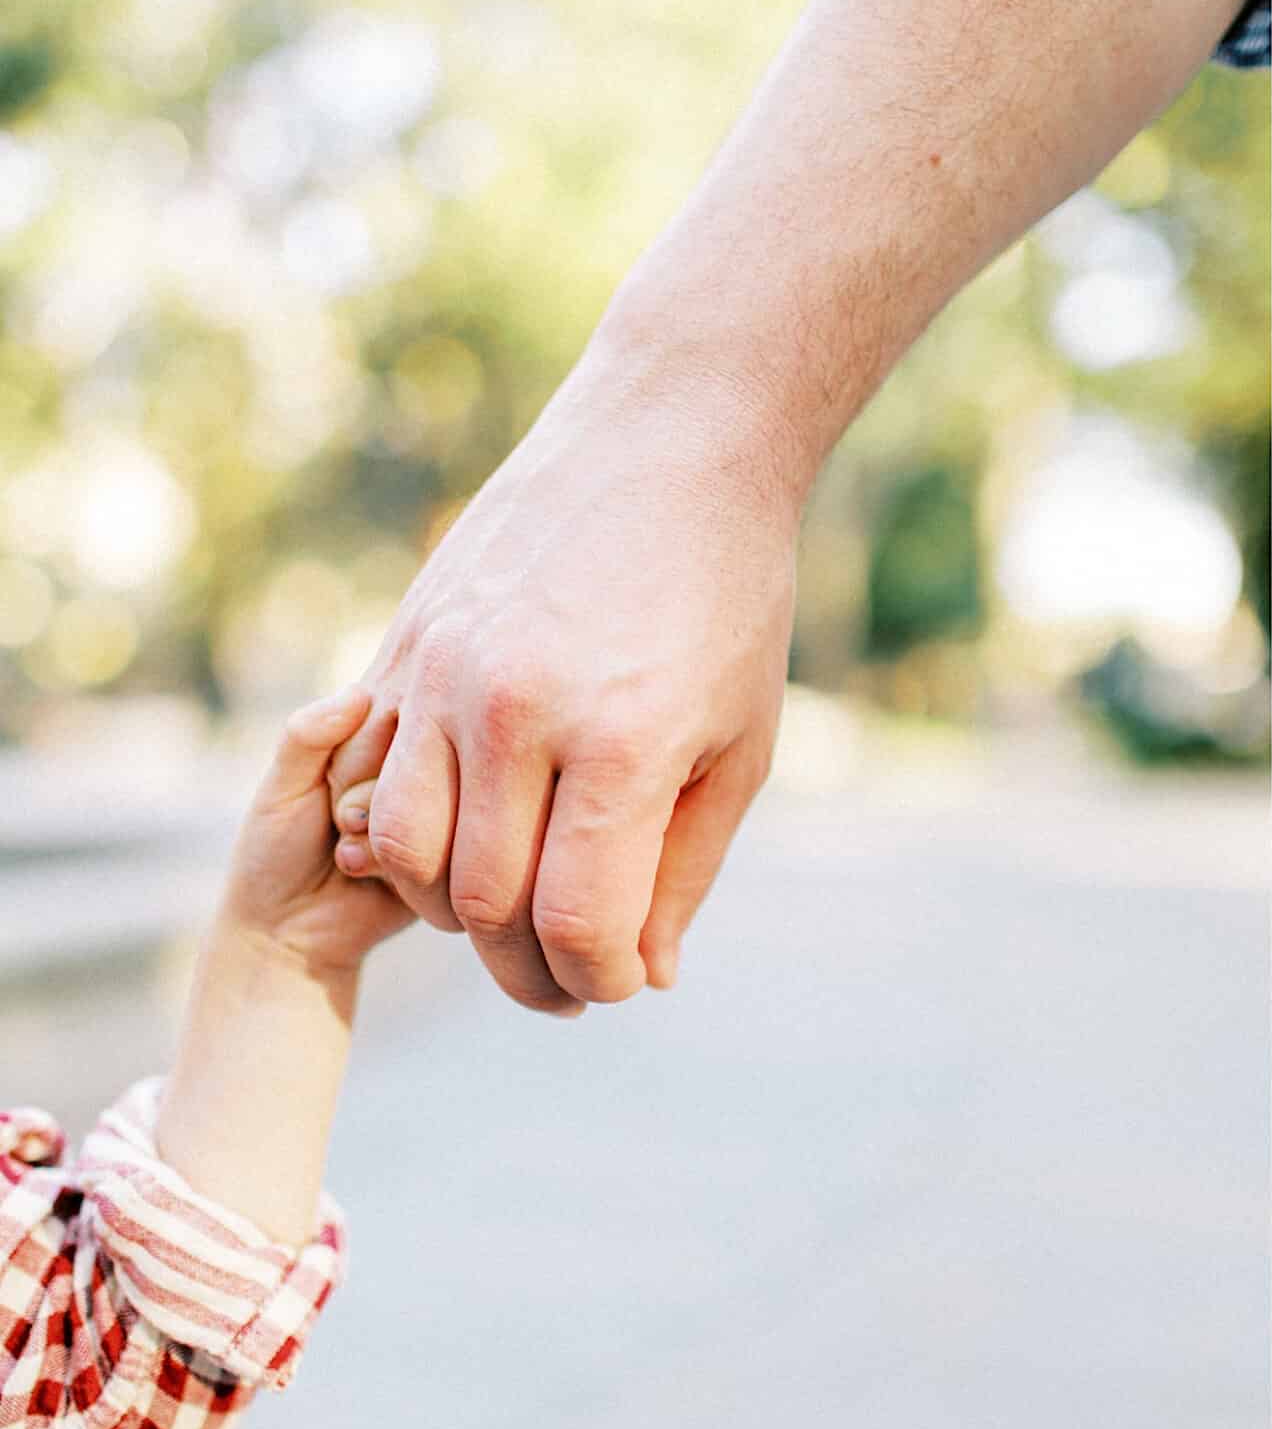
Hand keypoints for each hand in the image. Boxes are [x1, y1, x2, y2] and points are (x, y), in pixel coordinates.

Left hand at [215, 687, 416, 983]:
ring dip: (377, 839)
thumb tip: (360, 692)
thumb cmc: (276, 853)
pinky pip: (442, 850)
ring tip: (346, 858)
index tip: (327, 789)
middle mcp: (416, 774)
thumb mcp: (281, 788)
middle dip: (363, 801)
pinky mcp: (454, 860)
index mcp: (373, 743)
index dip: (358, 757)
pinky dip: (395, 868)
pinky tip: (367, 879)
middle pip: (420, 761)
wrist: (288, 935)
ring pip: (432, 806)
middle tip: (336, 826)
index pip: (395, 718)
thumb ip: (308, 736)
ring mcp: (441, 817)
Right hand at [327, 357, 797, 1012]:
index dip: (596, 976)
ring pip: (404, 855)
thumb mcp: (740, 744)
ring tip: (523, 910)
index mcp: (619, 743)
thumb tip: (645, 973)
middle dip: (531, 966)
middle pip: (484, 904)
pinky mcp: (406, 646)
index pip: (576, 920)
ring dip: (459, 909)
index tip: (621, 980)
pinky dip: (410, 832)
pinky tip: (476, 832)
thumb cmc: (728, 600)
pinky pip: (375, 778)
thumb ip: (684, 868)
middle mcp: (516, 713)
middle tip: (574, 978)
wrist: (670, 448)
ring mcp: (445, 675)